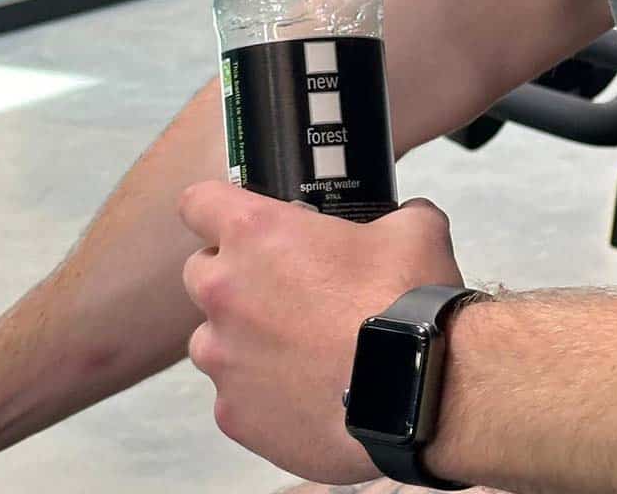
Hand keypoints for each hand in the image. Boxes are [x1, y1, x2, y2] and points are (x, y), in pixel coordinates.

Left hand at [179, 182, 463, 483]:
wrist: (419, 395)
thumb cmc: (408, 309)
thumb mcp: (415, 233)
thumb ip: (399, 214)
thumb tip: (410, 215)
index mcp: (254, 235)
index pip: (197, 202)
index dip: (214, 209)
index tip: (234, 222)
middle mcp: (225, 292)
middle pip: (199, 273)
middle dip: (231, 278)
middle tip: (282, 291)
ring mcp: (223, 357)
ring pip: (211, 340)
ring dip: (241, 341)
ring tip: (297, 352)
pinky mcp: (233, 413)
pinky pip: (234, 397)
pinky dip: (261, 396)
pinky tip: (305, 395)